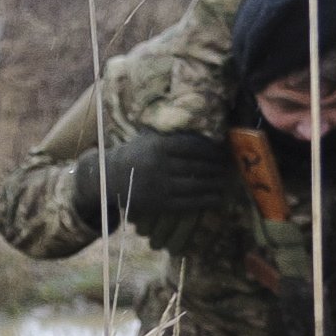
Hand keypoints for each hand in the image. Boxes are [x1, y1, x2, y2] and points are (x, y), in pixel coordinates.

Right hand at [95, 130, 241, 243]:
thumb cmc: (135, 154)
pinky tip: (216, 198)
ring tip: (224, 182)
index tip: (221, 152)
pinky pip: (188, 202)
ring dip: (213, 184)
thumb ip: (171, 135)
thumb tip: (202, 131)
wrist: (109, 178)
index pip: (193, 147)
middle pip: (196, 166)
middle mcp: (159, 165)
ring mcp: (159, 185)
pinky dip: (205, 200)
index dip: (210, 150)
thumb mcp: (148, 138)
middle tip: (226, 167)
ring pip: (194, 185)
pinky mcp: (159, 203)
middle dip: (215, 167)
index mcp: (158, 146)